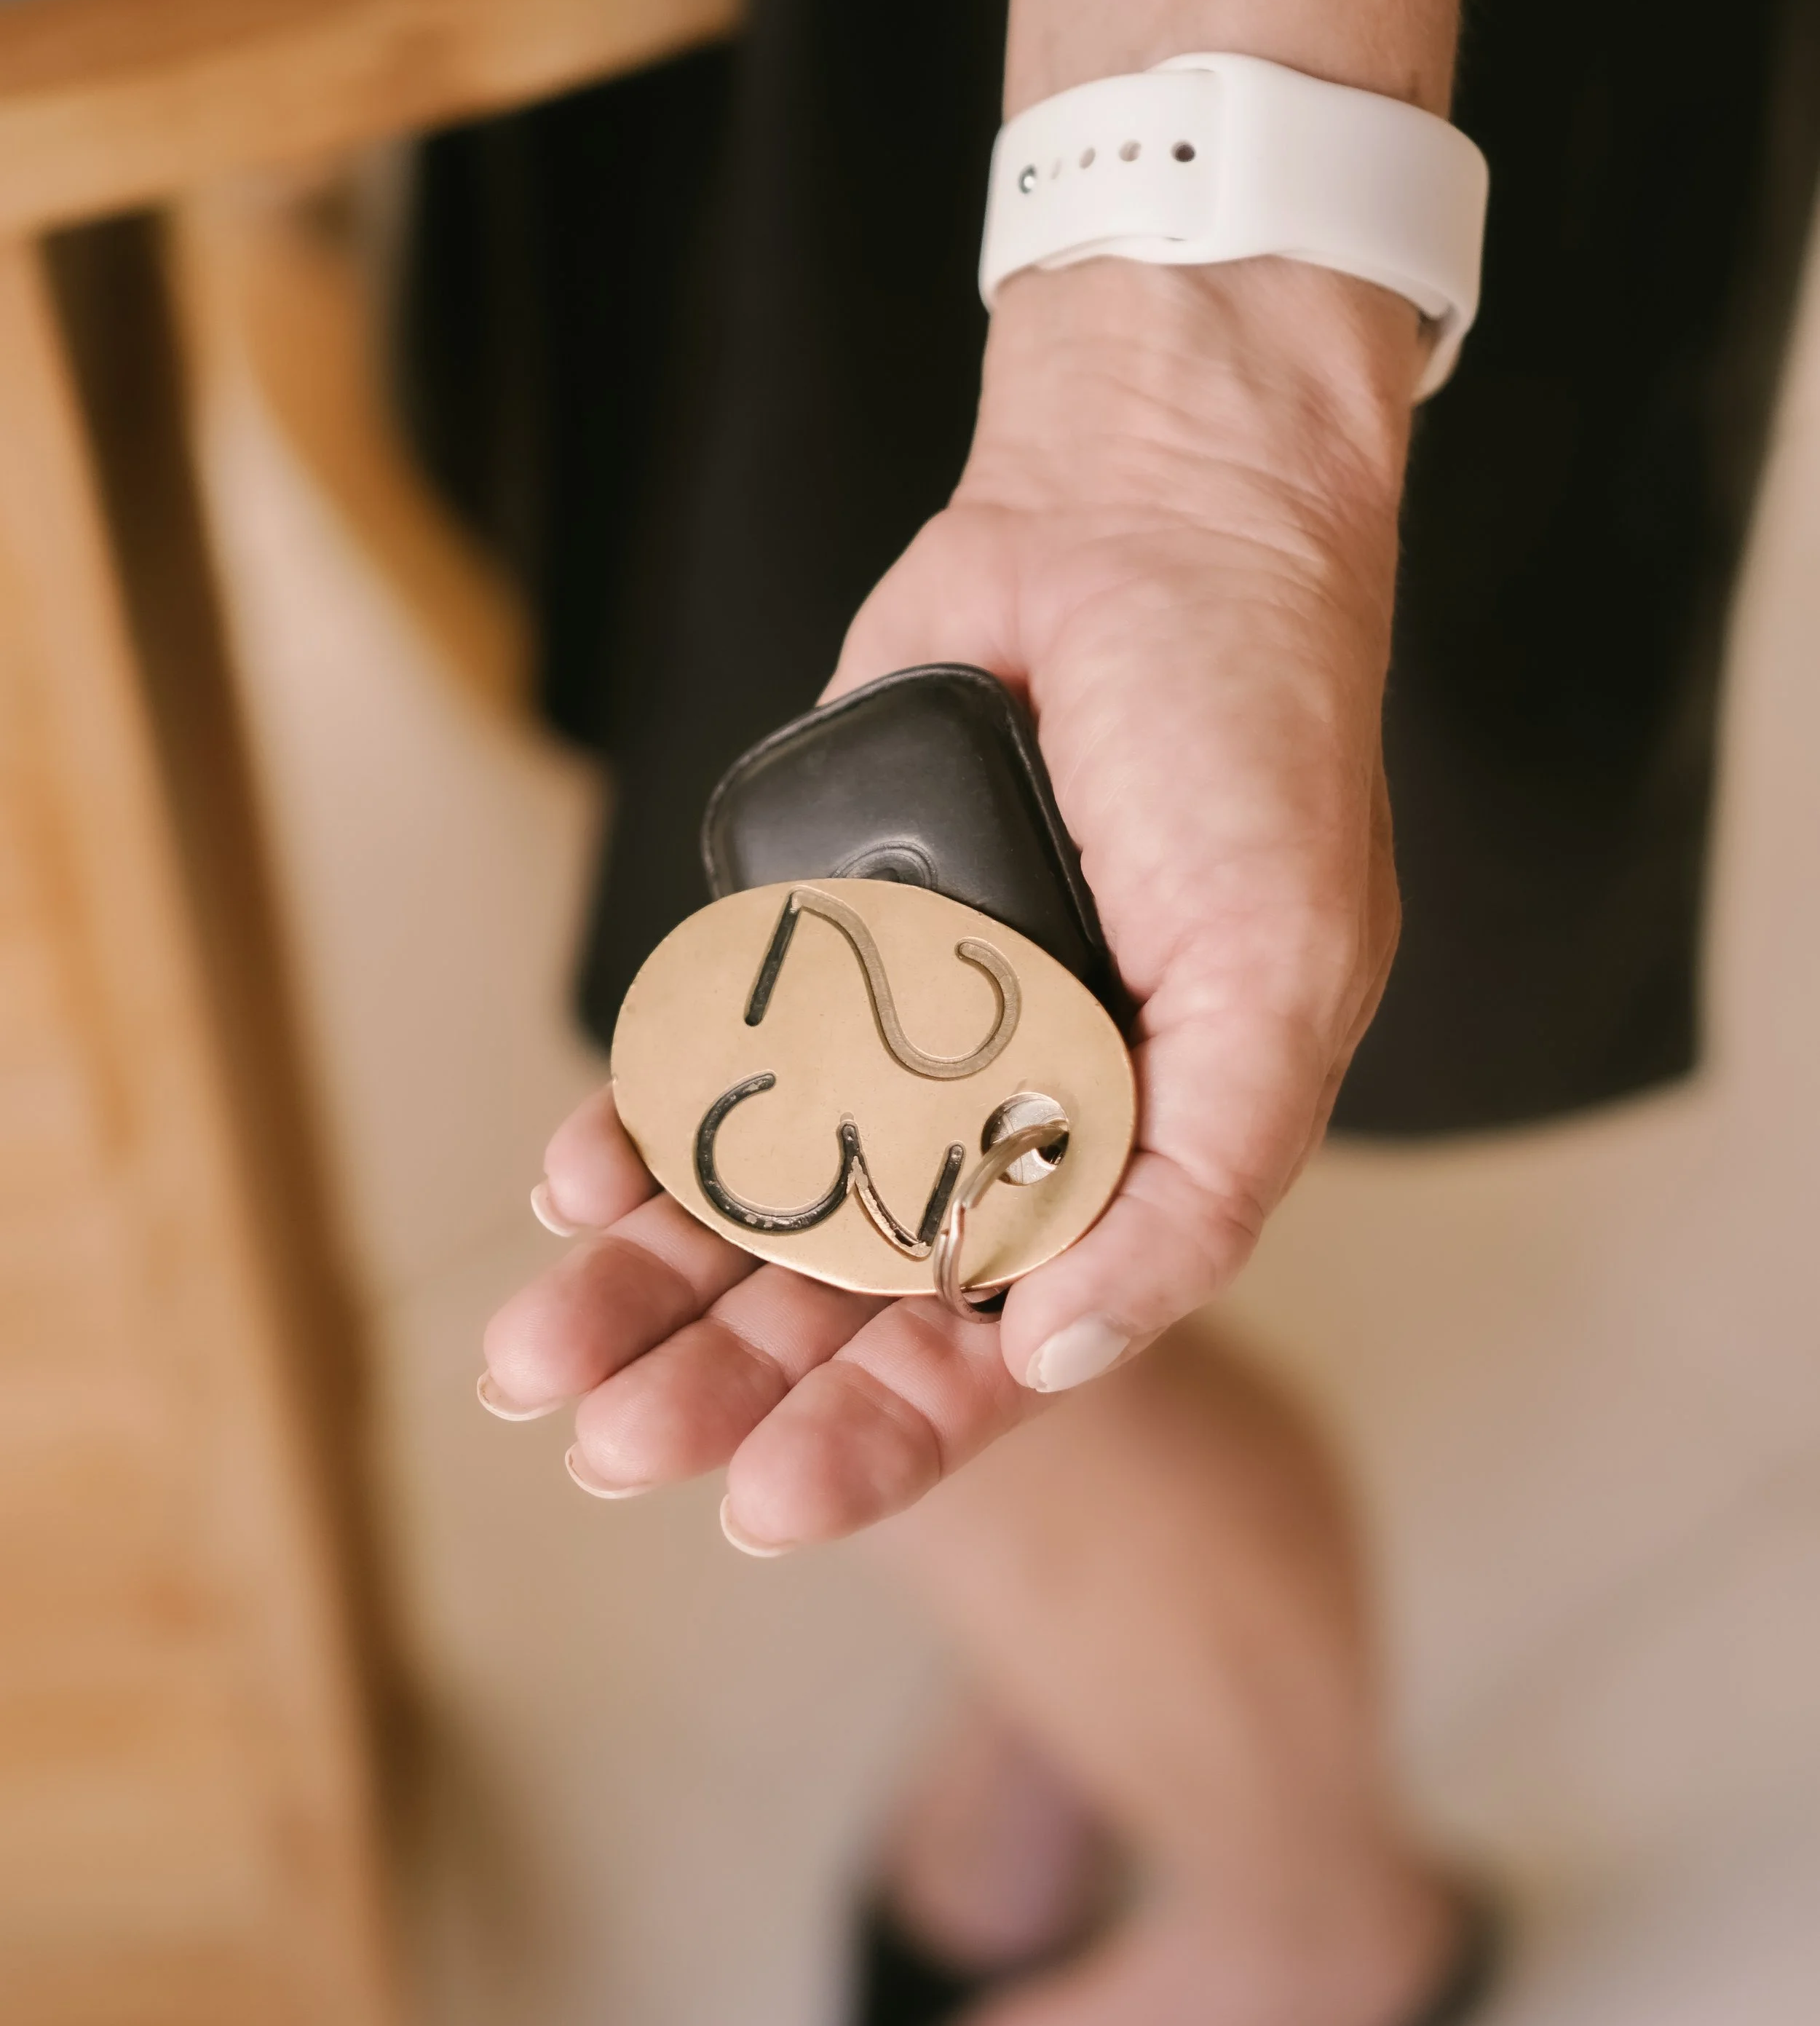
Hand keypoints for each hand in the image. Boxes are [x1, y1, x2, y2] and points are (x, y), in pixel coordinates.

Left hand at [482, 257, 1419, 1547]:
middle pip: (848, 1296)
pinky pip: (710, 1058)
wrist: (1144, 522)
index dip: (889, 1434)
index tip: (768, 1503)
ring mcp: (904, 1030)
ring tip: (535, 1360)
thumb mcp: (1285, 982)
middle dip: (728, 1380)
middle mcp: (1006, 1117)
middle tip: (609, 1448)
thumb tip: (1054, 1352)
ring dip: (647, 1285)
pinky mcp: (812, 939)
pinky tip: (571, 1181)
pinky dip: (638, 1125)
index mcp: (1133, 1158)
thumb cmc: (1255, 748)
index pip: (996, 1347)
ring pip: (756, 1198)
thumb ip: (1195, 1186)